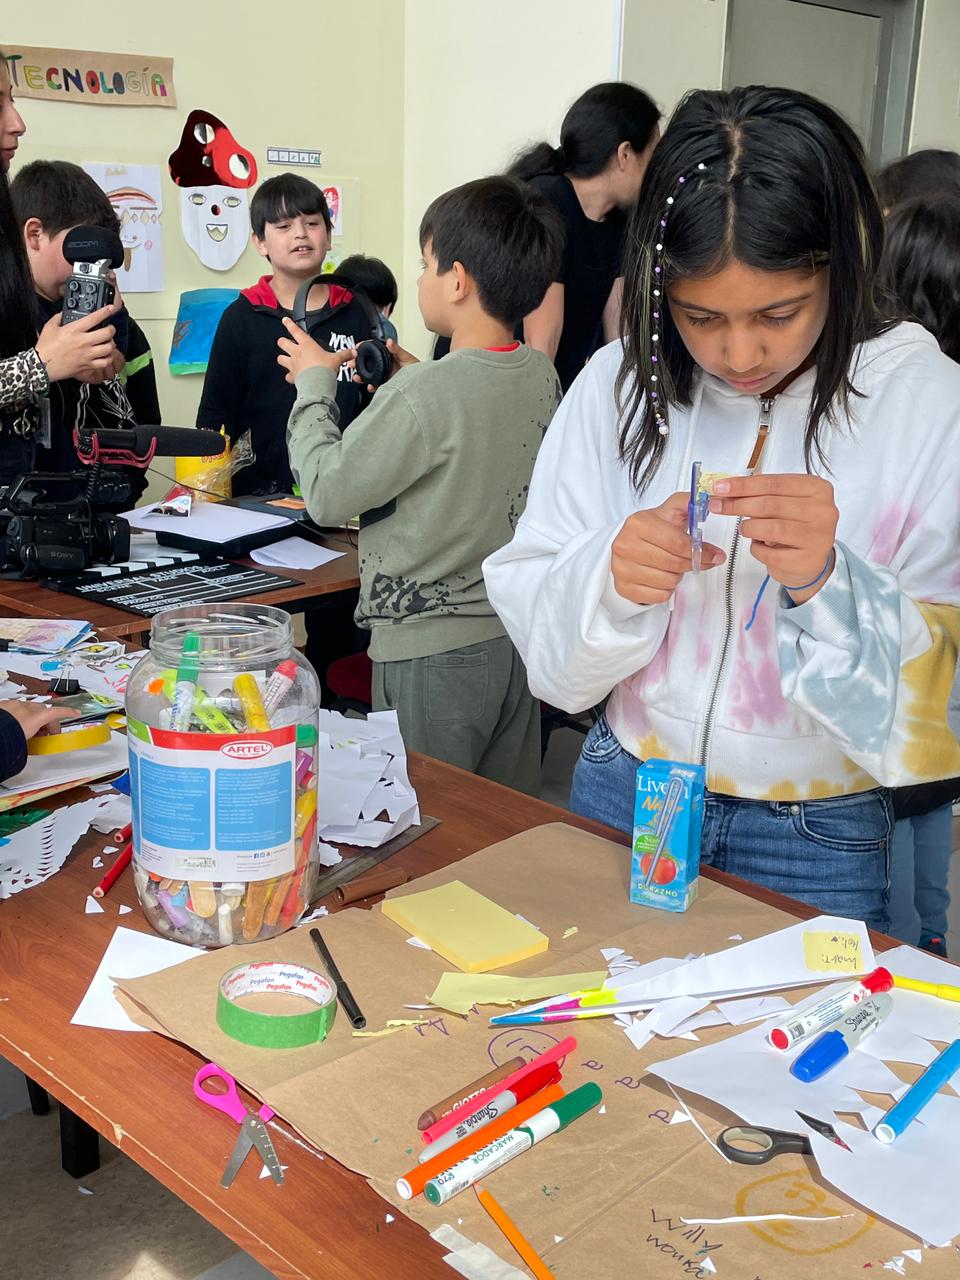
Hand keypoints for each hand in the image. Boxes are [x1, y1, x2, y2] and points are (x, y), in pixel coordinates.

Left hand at [0, 700, 74, 740]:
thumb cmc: (7, 741)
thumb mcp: (23, 745)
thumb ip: (31, 742)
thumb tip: (31, 745)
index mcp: (34, 718)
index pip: (56, 713)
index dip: (68, 713)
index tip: (76, 713)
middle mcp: (25, 708)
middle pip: (43, 710)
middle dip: (46, 720)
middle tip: (44, 734)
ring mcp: (12, 705)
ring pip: (28, 707)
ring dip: (31, 716)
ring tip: (27, 730)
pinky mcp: (3, 705)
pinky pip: (14, 707)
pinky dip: (17, 714)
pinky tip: (12, 724)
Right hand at [35, 304, 118, 382]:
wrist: (43, 365)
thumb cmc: (46, 347)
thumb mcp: (50, 326)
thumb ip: (59, 317)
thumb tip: (65, 313)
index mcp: (74, 330)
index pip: (94, 318)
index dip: (105, 312)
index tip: (111, 308)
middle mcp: (83, 342)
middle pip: (107, 333)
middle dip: (111, 329)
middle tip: (109, 328)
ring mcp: (87, 354)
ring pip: (109, 348)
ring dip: (111, 343)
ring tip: (108, 342)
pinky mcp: (88, 365)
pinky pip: (105, 362)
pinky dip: (108, 358)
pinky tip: (106, 355)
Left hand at [277, 316, 353, 383]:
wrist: (318, 383)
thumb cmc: (325, 369)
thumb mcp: (337, 359)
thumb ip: (344, 354)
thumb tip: (353, 352)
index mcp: (307, 345)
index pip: (295, 330)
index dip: (289, 324)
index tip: (285, 320)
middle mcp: (297, 353)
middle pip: (282, 342)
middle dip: (283, 341)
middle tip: (286, 342)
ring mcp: (293, 364)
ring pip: (280, 358)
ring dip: (283, 358)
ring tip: (286, 359)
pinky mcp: (293, 376)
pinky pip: (287, 375)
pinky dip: (290, 376)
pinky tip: (294, 376)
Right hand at [352, 338, 418, 392]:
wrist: (422, 385)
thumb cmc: (417, 370)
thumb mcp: (407, 357)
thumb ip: (397, 350)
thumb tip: (389, 342)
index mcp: (388, 356)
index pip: (373, 350)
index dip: (364, 348)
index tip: (357, 348)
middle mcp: (384, 365)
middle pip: (367, 363)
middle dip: (357, 363)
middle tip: (351, 363)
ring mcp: (384, 376)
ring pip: (369, 375)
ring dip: (361, 375)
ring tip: (356, 376)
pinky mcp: (386, 386)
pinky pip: (375, 386)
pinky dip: (371, 386)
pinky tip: (370, 386)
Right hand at [611, 491, 725, 604]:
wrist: (627, 544)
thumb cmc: (651, 530)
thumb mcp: (669, 511)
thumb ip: (688, 503)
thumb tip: (709, 502)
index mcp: (638, 524)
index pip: (677, 543)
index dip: (700, 551)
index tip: (713, 554)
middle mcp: (626, 545)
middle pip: (674, 563)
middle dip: (691, 563)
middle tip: (696, 560)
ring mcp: (622, 568)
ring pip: (669, 581)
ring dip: (677, 576)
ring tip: (672, 566)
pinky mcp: (624, 587)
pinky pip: (660, 595)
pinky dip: (667, 589)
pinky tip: (662, 577)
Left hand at [708, 473, 837, 602]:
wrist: (811, 559)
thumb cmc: (794, 525)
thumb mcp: (783, 502)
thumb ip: (760, 493)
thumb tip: (724, 489)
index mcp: (817, 488)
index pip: (774, 483)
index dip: (743, 485)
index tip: (719, 487)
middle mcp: (823, 511)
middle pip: (770, 504)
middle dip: (738, 505)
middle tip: (717, 506)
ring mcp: (818, 537)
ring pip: (772, 528)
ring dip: (749, 527)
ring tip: (744, 528)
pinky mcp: (808, 560)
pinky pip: (771, 554)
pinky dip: (757, 549)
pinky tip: (757, 545)